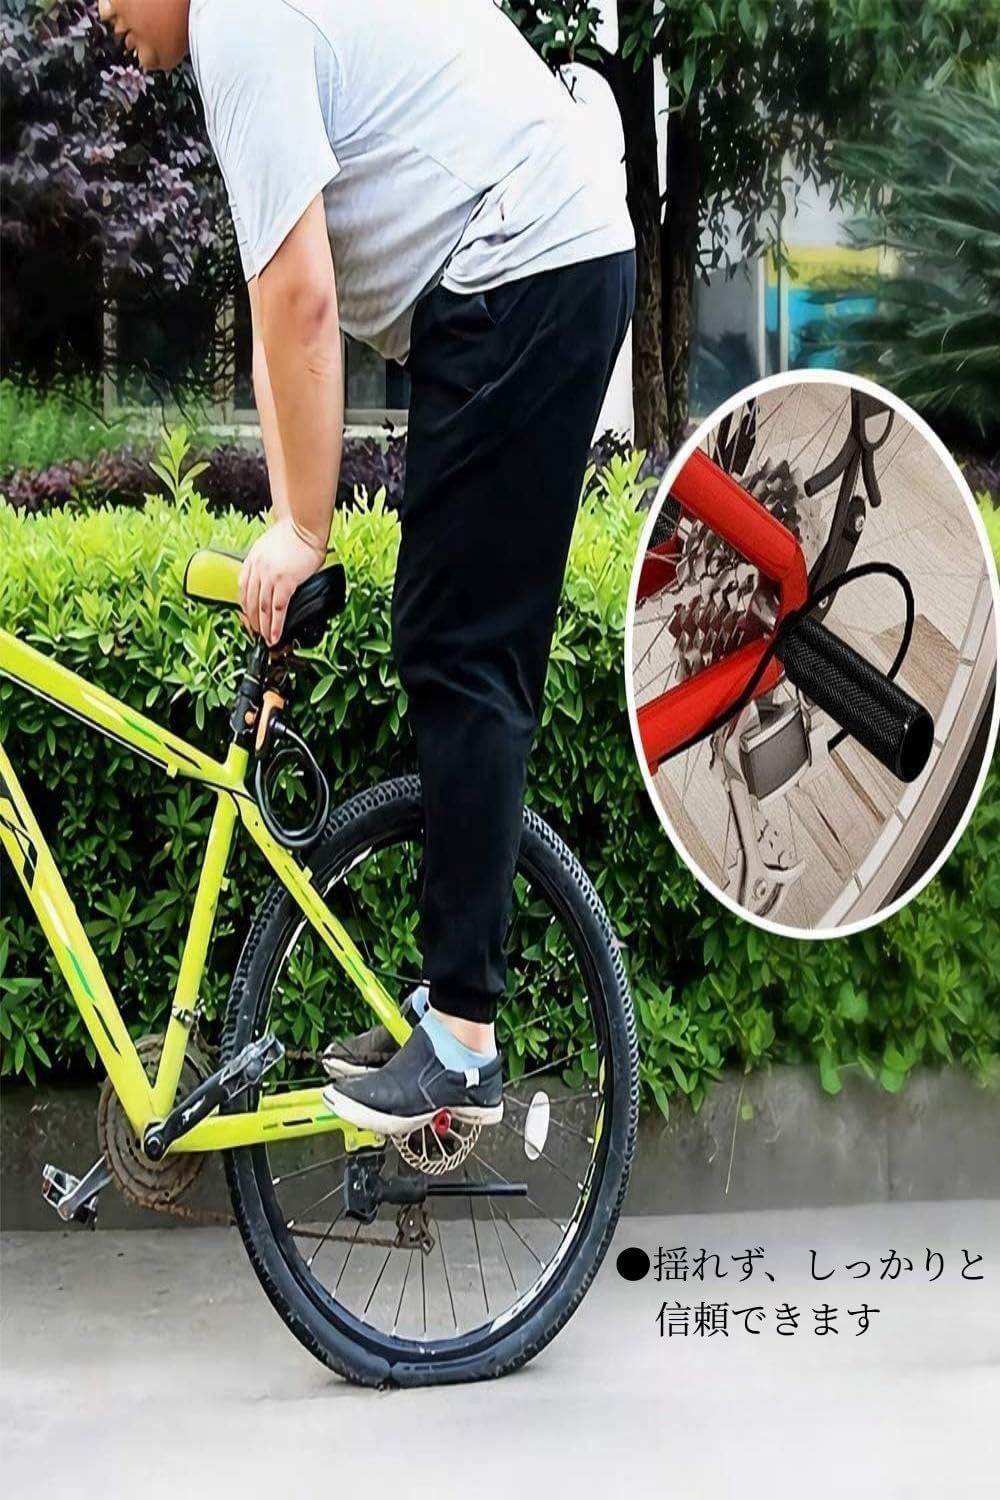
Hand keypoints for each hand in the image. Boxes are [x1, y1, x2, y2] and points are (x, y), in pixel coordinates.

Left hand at [239, 518, 324, 646]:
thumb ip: (263, 563)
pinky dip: (276, 625)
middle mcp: (257, 570)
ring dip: (263, 627)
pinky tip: (276, 635)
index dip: (244, 608)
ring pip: (262, 609)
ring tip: (266, 640)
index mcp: (251, 562)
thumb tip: (267, 579)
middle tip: (256, 635)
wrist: (303, 526)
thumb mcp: (267, 547)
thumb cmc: (291, 533)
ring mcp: (270, 577)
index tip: (247, 618)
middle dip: (252, 621)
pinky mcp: (285, 582)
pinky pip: (278, 609)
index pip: (242, 590)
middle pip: (250, 602)